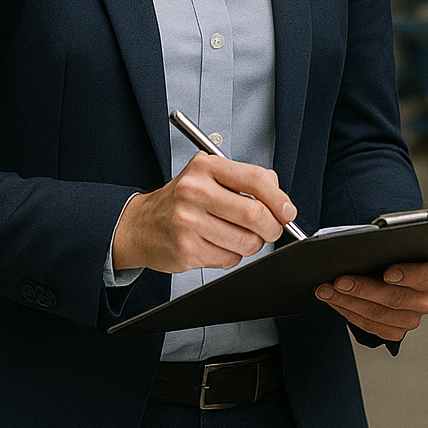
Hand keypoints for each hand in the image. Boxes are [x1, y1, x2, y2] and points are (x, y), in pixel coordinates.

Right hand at [112, 153, 295, 272]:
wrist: (139, 225)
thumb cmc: (181, 200)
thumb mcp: (209, 176)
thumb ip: (245, 181)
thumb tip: (281, 202)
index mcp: (205, 167)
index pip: (257, 180)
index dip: (280, 199)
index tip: (287, 211)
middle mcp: (195, 192)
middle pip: (255, 214)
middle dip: (272, 227)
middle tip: (271, 229)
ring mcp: (188, 222)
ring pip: (246, 242)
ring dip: (252, 244)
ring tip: (239, 236)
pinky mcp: (186, 250)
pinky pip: (229, 260)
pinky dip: (232, 256)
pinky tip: (217, 245)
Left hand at [316, 258, 427, 341]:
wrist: (394, 275)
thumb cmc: (394, 256)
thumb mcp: (396, 247)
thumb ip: (387, 248)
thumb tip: (360, 247)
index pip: (425, 275)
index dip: (406, 275)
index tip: (387, 272)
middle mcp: (427, 300)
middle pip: (394, 298)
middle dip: (362, 289)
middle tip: (339, 280)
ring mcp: (412, 319)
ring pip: (377, 314)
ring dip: (347, 302)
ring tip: (327, 290)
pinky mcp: (396, 332)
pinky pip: (370, 326)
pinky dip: (349, 312)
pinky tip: (335, 301)